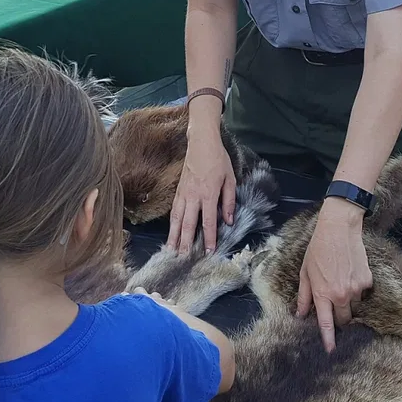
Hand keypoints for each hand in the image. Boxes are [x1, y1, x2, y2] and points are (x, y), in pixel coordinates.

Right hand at [167, 132, 234, 252]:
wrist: (201, 143)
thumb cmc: (218, 160)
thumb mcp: (230, 179)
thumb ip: (229, 201)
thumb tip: (229, 221)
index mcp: (208, 194)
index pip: (208, 221)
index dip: (208, 238)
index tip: (208, 251)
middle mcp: (193, 196)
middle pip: (187, 223)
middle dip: (185, 242)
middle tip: (183, 258)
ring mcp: (183, 193)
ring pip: (176, 219)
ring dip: (173, 236)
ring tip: (171, 250)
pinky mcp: (178, 191)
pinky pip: (174, 210)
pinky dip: (171, 224)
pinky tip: (170, 232)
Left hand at [296, 200, 371, 352]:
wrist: (339, 229)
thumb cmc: (318, 249)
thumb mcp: (305, 272)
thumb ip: (304, 296)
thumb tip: (301, 314)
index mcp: (322, 293)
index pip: (326, 323)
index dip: (328, 339)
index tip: (330, 351)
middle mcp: (340, 294)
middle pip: (344, 319)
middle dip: (340, 319)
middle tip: (335, 308)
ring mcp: (356, 288)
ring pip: (354, 305)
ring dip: (348, 301)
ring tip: (340, 281)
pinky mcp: (367, 280)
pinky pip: (362, 293)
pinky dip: (357, 288)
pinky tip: (349, 273)